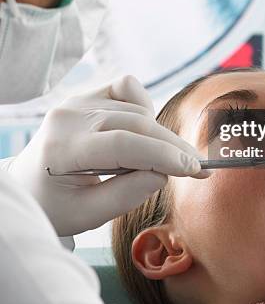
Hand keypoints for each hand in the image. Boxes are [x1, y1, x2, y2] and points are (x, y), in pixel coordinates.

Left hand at [5, 76, 206, 235]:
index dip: (164, 155)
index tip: (194, 169)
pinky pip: (126, 87)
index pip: (123, 144)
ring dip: (157, 133)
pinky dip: (142, 106)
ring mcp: (76, 101)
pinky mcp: (86, 94)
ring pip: (136, 108)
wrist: (28, 184)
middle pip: (136, 123)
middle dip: (172, 146)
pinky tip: (142, 130)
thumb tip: (164, 173)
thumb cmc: (55, 204)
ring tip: (159, 159)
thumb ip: (128, 195)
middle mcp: (69, 117)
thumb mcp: (87, 215)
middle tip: (197, 167)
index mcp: (63, 148)